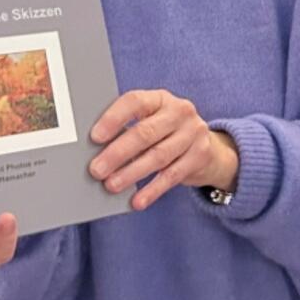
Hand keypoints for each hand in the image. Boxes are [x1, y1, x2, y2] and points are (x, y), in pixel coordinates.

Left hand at [90, 89, 237, 210]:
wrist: (205, 147)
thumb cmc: (165, 133)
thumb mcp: (151, 122)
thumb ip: (128, 129)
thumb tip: (95, 151)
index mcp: (160, 98)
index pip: (136, 102)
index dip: (114, 118)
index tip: (95, 137)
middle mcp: (180, 112)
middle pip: (146, 132)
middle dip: (118, 153)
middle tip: (97, 169)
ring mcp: (193, 133)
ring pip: (158, 156)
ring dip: (132, 173)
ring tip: (111, 185)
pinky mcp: (200, 156)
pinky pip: (172, 176)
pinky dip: (152, 190)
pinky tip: (137, 201)